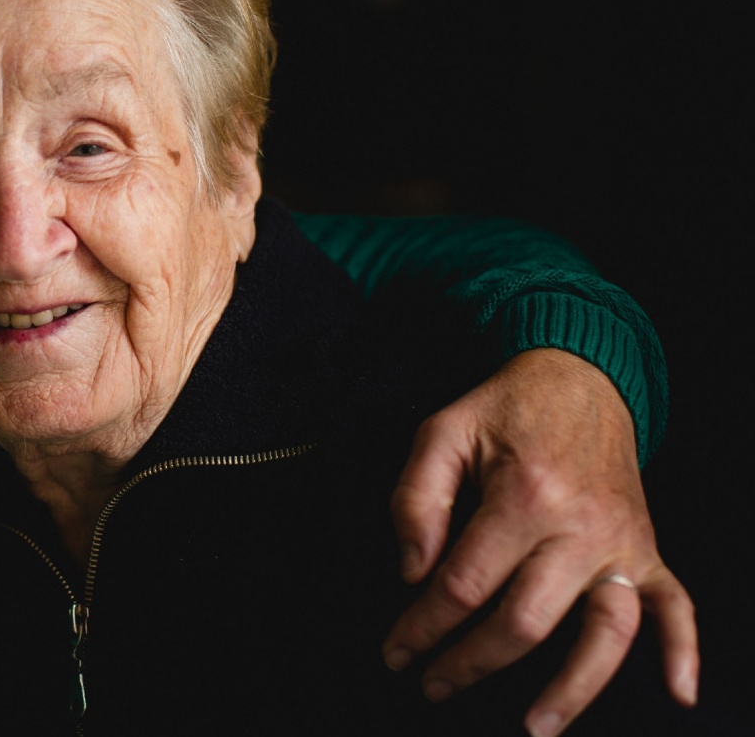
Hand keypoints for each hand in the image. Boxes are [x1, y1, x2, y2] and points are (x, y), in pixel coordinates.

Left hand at [383, 348, 696, 736]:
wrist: (579, 378)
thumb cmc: (504, 410)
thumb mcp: (442, 433)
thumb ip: (415, 498)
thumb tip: (412, 571)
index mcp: (523, 495)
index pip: (463, 584)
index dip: (422, 625)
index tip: (396, 650)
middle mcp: (579, 526)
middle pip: (524, 620)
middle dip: (471, 662)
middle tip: (433, 685)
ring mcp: (621, 542)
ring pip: (605, 632)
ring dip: (572, 688)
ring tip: (534, 726)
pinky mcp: (647, 548)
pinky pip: (676, 607)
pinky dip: (683, 652)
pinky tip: (675, 693)